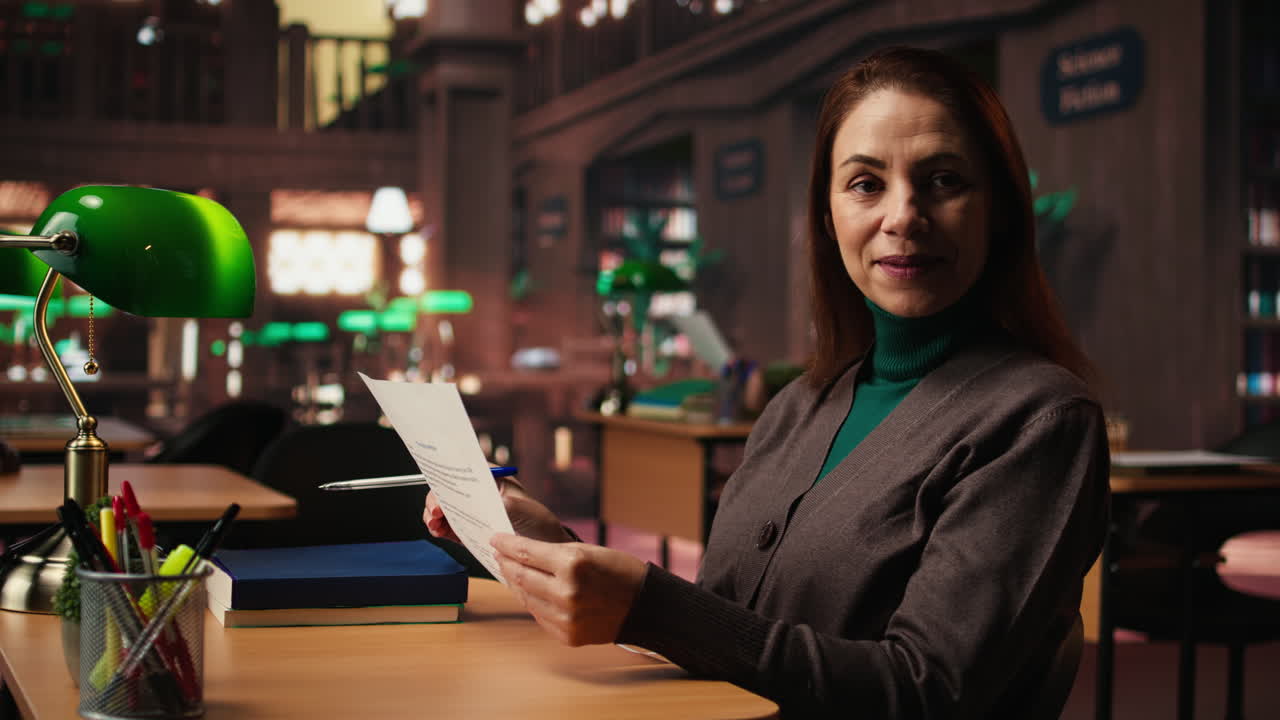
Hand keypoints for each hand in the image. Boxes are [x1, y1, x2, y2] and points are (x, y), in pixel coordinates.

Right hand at [423, 474, 570, 543]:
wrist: (543, 544)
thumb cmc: (538, 520)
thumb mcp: (525, 509)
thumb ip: (506, 504)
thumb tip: (486, 502)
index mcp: (491, 478)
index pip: (464, 470)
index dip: (448, 474)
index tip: (440, 486)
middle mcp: (477, 492)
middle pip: (448, 489)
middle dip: (436, 498)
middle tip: (435, 511)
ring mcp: (470, 510)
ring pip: (444, 507)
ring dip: (433, 514)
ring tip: (434, 523)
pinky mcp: (467, 529)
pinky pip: (447, 526)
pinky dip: (438, 528)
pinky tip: (437, 530)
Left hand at [491, 533, 646, 645]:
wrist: (645, 606)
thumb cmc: (619, 572)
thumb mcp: (588, 551)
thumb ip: (554, 554)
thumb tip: (522, 554)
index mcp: (573, 564)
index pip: (527, 553)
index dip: (507, 544)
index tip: (495, 539)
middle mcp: (566, 592)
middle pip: (521, 575)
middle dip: (505, 562)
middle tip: (498, 554)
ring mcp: (565, 618)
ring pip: (526, 598)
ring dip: (515, 583)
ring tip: (510, 571)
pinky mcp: (567, 635)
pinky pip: (539, 616)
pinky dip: (532, 602)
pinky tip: (530, 592)